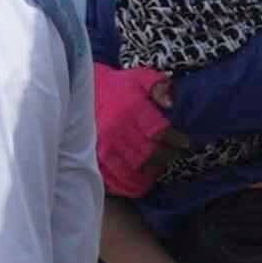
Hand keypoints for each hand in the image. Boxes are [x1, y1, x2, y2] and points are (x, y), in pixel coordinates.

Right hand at [87, 61, 175, 194]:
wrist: (76, 91)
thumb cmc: (114, 86)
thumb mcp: (137, 78)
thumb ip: (158, 86)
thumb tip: (170, 103)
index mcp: (130, 109)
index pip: (161, 132)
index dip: (176, 140)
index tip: (185, 143)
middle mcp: (117, 130)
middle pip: (150, 153)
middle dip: (166, 157)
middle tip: (174, 156)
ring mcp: (104, 146)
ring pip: (135, 169)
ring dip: (150, 172)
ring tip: (158, 168)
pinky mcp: (93, 158)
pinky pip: (115, 178)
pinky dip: (130, 184)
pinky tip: (140, 181)